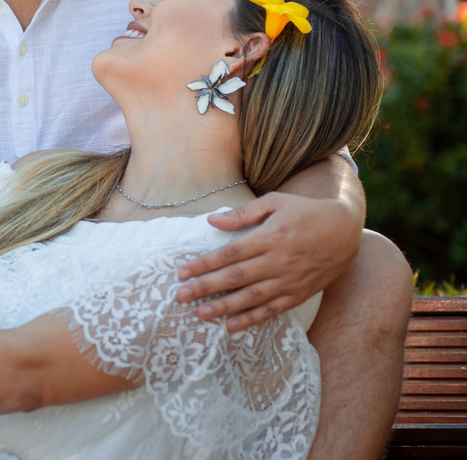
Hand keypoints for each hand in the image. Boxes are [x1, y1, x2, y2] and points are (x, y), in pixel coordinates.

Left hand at [176, 192, 360, 330]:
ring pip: (252, 298)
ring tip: (201, 314)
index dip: (204, 264)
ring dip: (225, 307)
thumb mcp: (275, 202)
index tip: (182, 272)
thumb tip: (212, 220)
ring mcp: (290, 280)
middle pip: (236, 277)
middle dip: (206, 287)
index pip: (229, 253)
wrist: (345, 230)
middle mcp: (279, 261)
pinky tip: (232, 325)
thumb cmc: (305, 212)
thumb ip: (243, 214)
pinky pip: (273, 310)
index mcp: (270, 237)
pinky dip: (252, 319)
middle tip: (181, 296)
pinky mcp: (299, 294)